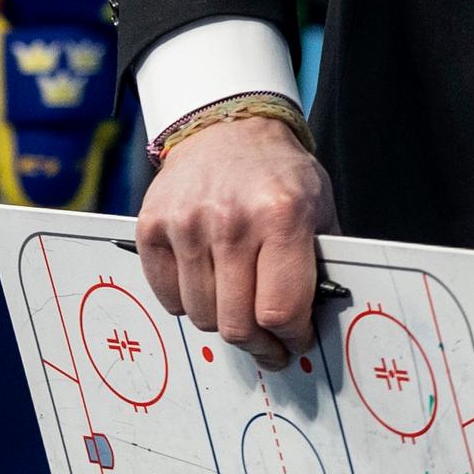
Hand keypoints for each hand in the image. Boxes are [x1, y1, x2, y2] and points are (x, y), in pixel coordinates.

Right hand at [137, 112, 337, 372]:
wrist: (227, 126)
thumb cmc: (278, 172)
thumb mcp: (319, 206)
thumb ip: (321, 262)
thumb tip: (319, 319)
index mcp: (282, 215)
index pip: (282, 309)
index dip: (292, 337)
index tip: (296, 342)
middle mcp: (231, 220)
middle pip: (237, 324)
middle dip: (259, 345)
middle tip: (269, 346)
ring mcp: (186, 224)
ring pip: (202, 316)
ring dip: (224, 323)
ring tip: (239, 310)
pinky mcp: (151, 227)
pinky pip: (169, 298)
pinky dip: (189, 303)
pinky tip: (209, 286)